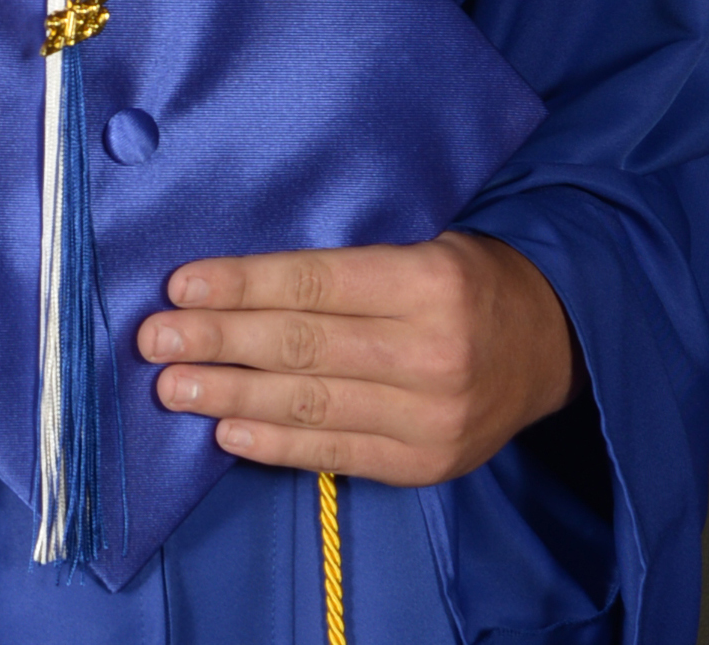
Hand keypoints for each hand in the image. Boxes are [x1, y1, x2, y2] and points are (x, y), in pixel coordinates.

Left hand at [139, 234, 576, 483]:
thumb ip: (346, 263)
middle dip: (220, 342)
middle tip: (155, 340)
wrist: (552, 345)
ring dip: (231, 397)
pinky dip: (277, 446)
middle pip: (304, 347)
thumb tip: (240, 278)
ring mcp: (432, 417)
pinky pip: (337, 454)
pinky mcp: (427, 464)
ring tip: (173, 388)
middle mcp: (433, 352)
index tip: (181, 285)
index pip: (316, 285)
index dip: (244, 285)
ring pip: (311, 404)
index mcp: (429, 282)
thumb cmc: (464, 278)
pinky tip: (227, 434)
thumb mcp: (421, 243)